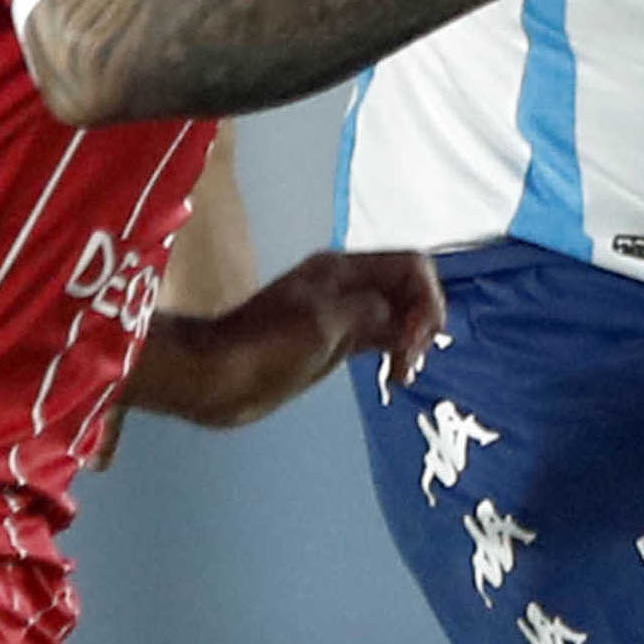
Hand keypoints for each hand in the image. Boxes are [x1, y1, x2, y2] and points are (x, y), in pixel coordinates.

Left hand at [128, 249, 449, 427]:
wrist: (215, 378)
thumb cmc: (265, 349)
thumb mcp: (324, 324)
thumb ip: (370, 312)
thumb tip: (402, 318)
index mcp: (342, 271)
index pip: (411, 265)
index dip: (428, 297)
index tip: (417, 338)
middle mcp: (346, 287)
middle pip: (408, 288)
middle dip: (423, 320)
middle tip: (410, 359)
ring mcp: (340, 314)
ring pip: (398, 314)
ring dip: (412, 339)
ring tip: (403, 372)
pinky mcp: (334, 341)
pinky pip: (381, 335)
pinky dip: (396, 351)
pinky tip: (394, 375)